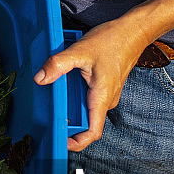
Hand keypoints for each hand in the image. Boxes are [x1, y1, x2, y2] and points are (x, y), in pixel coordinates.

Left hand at [34, 19, 151, 151]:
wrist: (133, 31)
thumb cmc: (113, 41)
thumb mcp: (80, 51)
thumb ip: (58, 65)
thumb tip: (40, 78)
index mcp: (101, 98)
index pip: (92, 132)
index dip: (76, 142)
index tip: (60, 141)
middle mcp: (104, 100)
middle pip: (84, 122)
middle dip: (66, 122)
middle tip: (46, 115)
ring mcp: (105, 94)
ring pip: (84, 109)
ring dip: (68, 106)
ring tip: (52, 97)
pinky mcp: (103, 87)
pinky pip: (86, 98)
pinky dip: (73, 95)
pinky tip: (62, 83)